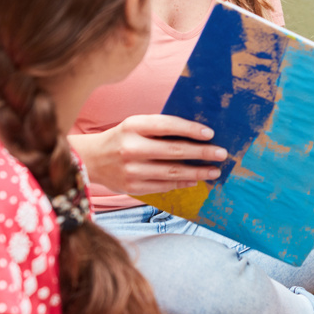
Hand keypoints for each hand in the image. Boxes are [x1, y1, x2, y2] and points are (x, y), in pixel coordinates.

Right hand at [73, 114, 227, 195]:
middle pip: (174, 151)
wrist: (91, 160)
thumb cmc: (121, 138)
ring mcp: (132, 170)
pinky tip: (195, 180)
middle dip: (202, 153)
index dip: (190, 129)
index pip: (167, 126)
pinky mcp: (132, 187)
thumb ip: (160, 129)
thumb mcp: (135, 125)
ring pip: (172, 172)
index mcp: (133, 126)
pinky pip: (164, 186)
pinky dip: (182, 183)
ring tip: (214, 171)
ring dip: (197, 172)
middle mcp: (131, 148)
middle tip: (222, 154)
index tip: (210, 133)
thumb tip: (197, 134)